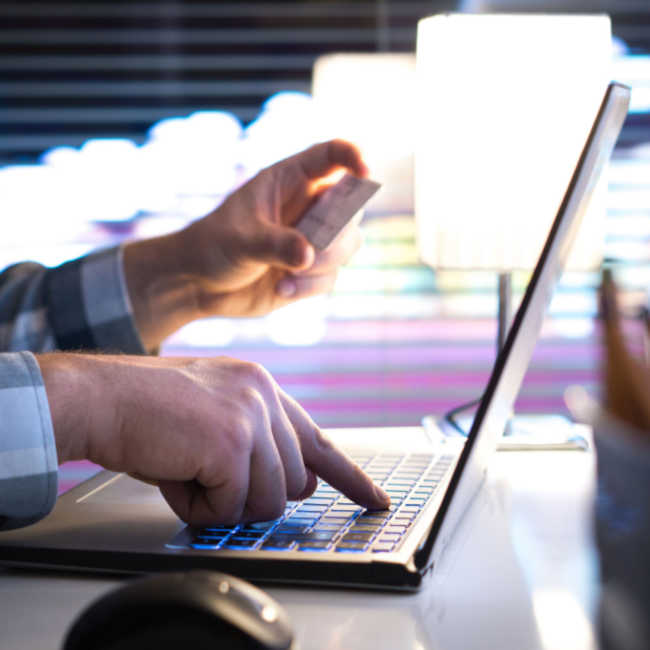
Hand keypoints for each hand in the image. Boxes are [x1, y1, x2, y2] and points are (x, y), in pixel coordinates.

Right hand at [39, 353, 388, 525]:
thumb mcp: (214, 416)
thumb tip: (290, 485)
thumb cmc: (147, 412)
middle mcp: (266, 397)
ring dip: (222, 503)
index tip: (375, 499)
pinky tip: (177, 475)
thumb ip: (256, 442)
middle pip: (293, 483)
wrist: (101, 397)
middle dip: (252, 496)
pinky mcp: (231, 443)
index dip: (350, 476)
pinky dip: (199, 508)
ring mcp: (252, 418)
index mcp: (263, 388)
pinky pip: (230, 509)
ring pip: (267, 502)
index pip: (319, 440)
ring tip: (187, 471)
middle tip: (207, 477)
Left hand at [124, 140, 366, 350]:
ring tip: (289, 276)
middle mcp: (307, 206)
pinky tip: (282, 289)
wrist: (198, 284)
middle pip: (351, 207)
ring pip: (349, 245)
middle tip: (312, 249)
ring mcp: (312, 239)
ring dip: (326, 263)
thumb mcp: (239, 240)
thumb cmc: (212, 247)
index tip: (365, 173)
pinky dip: (311, 286)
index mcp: (288, 180)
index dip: (353, 157)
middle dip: (338, 232)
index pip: (331, 156)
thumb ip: (274, 244)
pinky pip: (332, 277)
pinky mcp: (311, 271)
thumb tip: (309, 254)